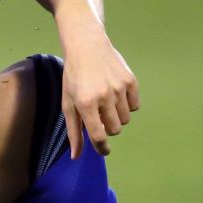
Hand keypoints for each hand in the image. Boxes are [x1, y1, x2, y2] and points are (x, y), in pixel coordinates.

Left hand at [61, 30, 139, 157]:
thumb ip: (73, 131)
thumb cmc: (74, 76)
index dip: (102, 148)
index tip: (104, 150)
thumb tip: (76, 156)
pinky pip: (135, 106)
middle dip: (108, 127)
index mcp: (86, 103)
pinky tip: (117, 93)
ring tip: (107, 102)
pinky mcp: (131, 80)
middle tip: (99, 114)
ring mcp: (119, 88)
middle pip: (115, 129)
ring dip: (117, 116)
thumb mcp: (68, 103)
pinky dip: (128, 105)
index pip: (99, 136)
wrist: (87, 45)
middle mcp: (104, 96)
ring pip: (126, 119)